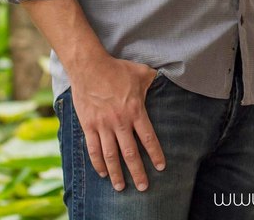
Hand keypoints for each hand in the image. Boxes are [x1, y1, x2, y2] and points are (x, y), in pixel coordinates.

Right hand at [68, 56, 164, 191]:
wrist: (89, 67)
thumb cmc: (117, 69)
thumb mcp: (141, 72)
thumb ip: (154, 80)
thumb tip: (164, 78)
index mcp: (135, 111)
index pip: (148, 138)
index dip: (155, 154)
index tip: (160, 167)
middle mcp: (120, 122)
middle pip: (130, 153)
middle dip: (138, 172)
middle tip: (143, 187)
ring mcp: (103, 125)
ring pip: (111, 156)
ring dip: (116, 173)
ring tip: (121, 187)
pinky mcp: (88, 125)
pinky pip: (93, 149)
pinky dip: (98, 163)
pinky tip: (102, 173)